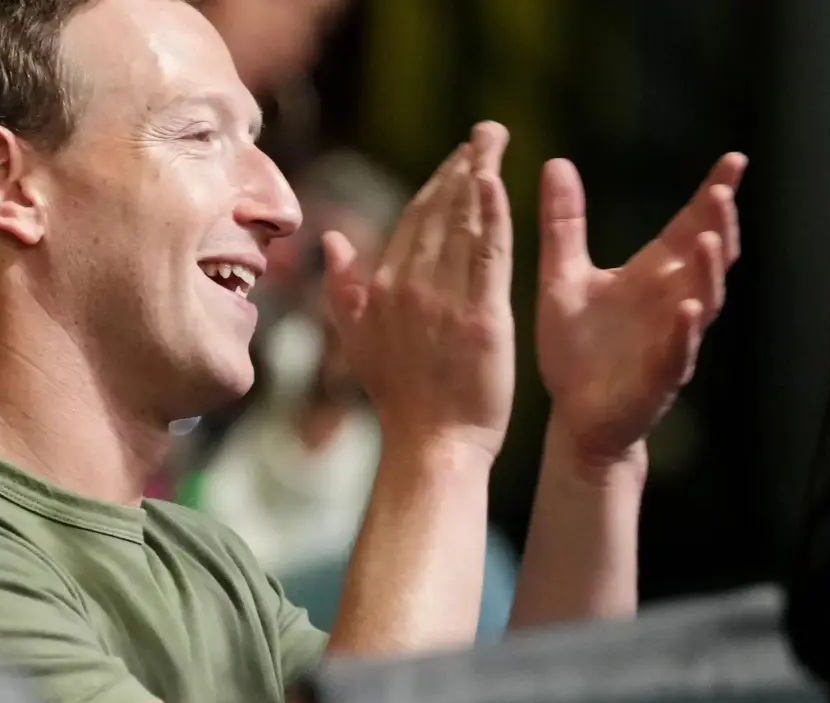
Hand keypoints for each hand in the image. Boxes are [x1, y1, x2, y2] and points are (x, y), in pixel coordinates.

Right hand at [324, 122, 514, 455]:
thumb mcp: (359, 341)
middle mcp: (409, 287)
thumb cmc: (400, 399)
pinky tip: (498, 183)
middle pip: (438, 212)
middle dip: (462, 165)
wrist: (431, 445)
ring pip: (463, 224)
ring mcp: (445, 301)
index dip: (437, 183)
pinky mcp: (482, 317)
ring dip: (479, 176)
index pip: (412, 220)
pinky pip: (488, 254)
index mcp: (383, 289)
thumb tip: (330, 239)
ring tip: (495, 142)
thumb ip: (344, 287)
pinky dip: (492, 215)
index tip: (459, 156)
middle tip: (486, 130)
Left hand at [536, 153, 746, 463]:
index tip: (734, 159)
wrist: (575, 415)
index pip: (690, 227)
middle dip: (719, 226)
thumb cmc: (576, 347)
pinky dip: (684, 330)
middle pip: (708, 258)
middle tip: (724, 191)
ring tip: (711, 240)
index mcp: (652, 275)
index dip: (713, 194)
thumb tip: (556, 162)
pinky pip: (678, 352)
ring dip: (709, 273)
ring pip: (702, 301)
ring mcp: (671, 340)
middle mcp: (671, 302)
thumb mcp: (563, 276)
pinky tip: (688, 308)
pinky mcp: (658, 376)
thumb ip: (564, 224)